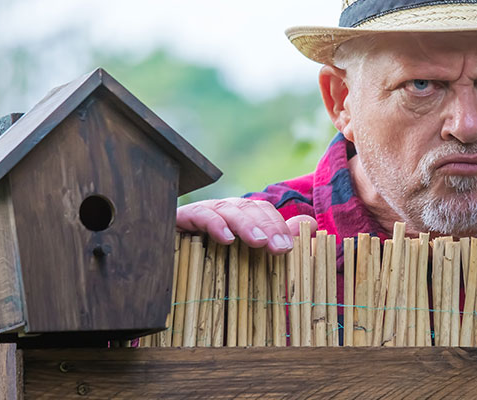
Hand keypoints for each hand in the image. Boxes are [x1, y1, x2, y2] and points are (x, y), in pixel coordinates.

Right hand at [176, 197, 316, 253]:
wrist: (164, 269)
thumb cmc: (211, 265)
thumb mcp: (249, 255)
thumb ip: (279, 238)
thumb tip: (312, 224)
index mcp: (238, 216)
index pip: (261, 210)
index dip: (276, 225)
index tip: (287, 249)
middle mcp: (220, 210)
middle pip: (246, 207)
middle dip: (266, 225)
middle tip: (278, 248)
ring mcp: (199, 213)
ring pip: (225, 208)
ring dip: (244, 223)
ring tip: (258, 242)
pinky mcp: (178, 220)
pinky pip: (198, 215)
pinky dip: (213, 224)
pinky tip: (225, 238)